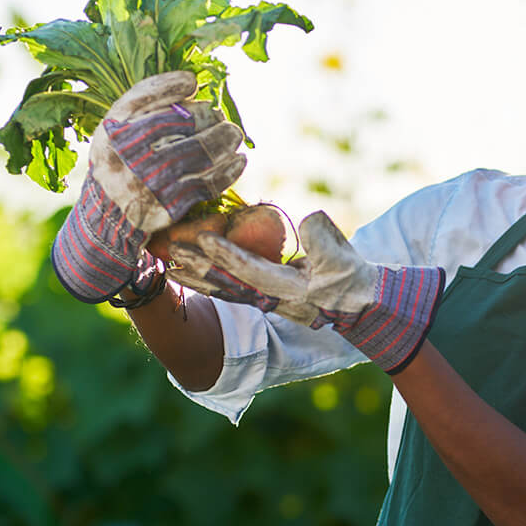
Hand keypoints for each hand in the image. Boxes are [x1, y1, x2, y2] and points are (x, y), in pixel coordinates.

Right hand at [51, 72, 245, 302]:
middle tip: (221, 116)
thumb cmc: (120, 160)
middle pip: (180, 124)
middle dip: (209, 116)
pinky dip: (228, 170)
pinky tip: (239, 160)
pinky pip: (207, 184)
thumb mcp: (117, 128)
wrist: (108, 216)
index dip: (177, 91)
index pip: (149, 100)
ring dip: (224, 140)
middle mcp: (128, 156)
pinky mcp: (169, 206)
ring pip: (199, 152)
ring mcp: (149, 183)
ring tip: (234, 134)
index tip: (196, 87)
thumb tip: (191, 80)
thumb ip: (146, 100)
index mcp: (113, 132)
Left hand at [169, 210, 444, 372]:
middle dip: (195, 266)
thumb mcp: (345, 259)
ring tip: (165, 260)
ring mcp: (264, 300)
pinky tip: (186, 267)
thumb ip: (326, 240)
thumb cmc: (353, 281)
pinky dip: (205, 277)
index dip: (226, 254)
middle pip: (224, 283)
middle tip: (164, 249)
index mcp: (288, 291)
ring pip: (221, 287)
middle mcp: (269, 299)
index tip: (201, 237)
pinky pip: (227, 286)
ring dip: (192, 274)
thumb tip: (308, 219)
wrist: (361, 306)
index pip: (251, 271)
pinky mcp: (263, 296)